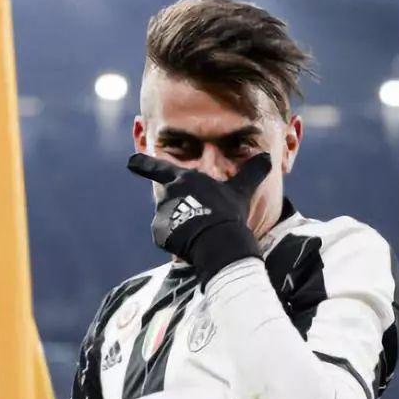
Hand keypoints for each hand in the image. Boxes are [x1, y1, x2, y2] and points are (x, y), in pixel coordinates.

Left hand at [126, 152, 271, 289]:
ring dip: (182, 225)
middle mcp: (168, 193)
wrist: (218, 241)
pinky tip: (192, 243)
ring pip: (170, 218)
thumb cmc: (230, 212)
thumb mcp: (242, 190)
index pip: (158, 168)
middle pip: (171, 200)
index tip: (130, 161)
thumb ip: (252, 172)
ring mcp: (162, 212)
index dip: (143, 164)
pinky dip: (177, 240)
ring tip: (201, 232)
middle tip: (203, 219)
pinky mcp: (159, 231)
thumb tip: (268, 156)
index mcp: (184, 179)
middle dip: (183, 209)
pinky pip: (167, 236)